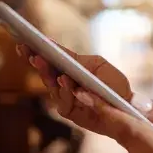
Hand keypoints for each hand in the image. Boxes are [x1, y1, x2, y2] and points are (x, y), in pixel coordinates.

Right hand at [16, 43, 136, 135]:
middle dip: (37, 61)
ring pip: (51, 86)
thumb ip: (78, 60)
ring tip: (43, 61)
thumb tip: (56, 49)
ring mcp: (65, 99)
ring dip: (48, 74)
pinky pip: (63, 101)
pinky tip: (64, 80)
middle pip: (46, 72)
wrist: (127, 107)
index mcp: (70, 70)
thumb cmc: (113, 84)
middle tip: (30, 51)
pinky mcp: (70, 112)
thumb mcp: (98, 65)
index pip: (51, 59)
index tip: (26, 40)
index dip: (37, 50)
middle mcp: (64, 84)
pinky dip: (64, 91)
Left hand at [72, 89, 152, 152]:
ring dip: (118, 126)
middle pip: (124, 139)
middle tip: (85, 92)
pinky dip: (132, 139)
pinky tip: (129, 124)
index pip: (129, 129)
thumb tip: (138, 100)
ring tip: (103, 103)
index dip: (105, 110)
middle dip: (104, 114)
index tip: (86, 95)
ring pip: (129, 147)